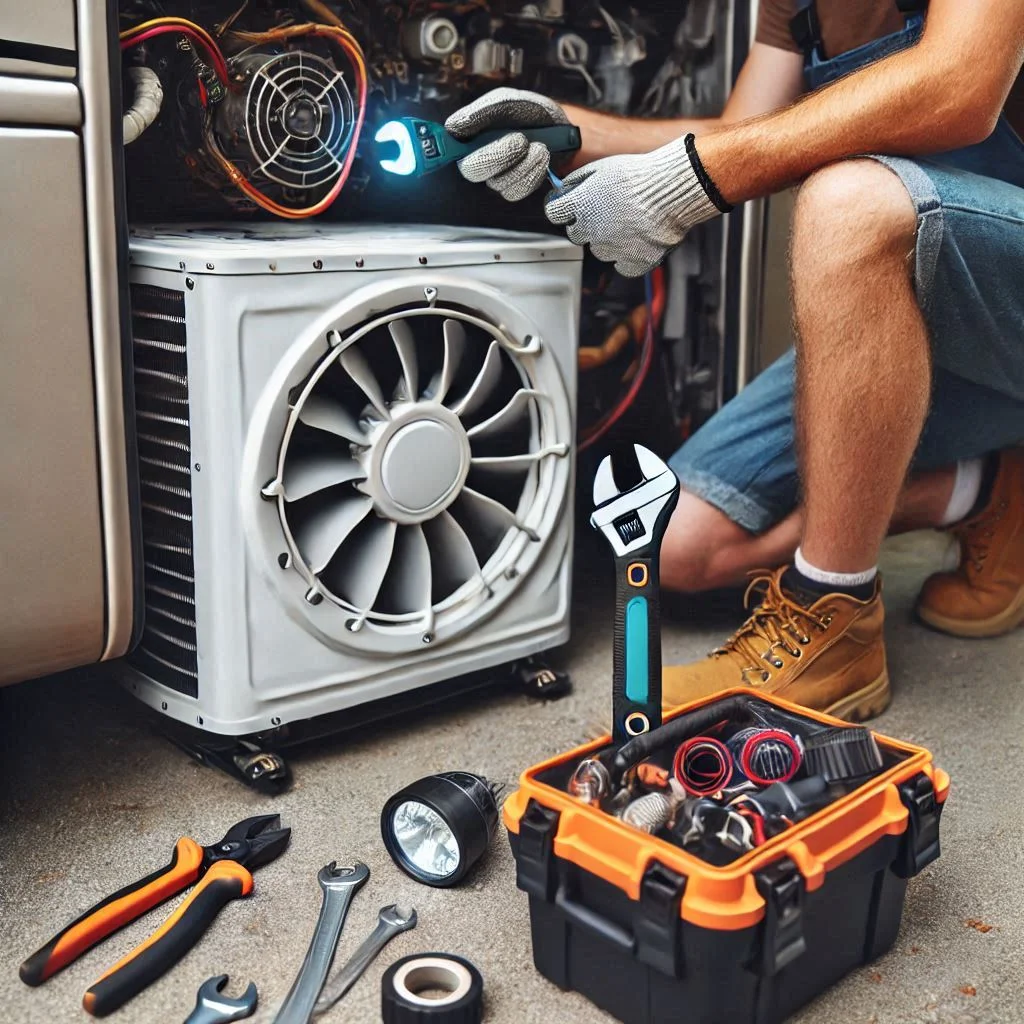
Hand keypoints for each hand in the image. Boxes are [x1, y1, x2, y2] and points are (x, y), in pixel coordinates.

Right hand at [444, 88, 568, 200]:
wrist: (560, 129)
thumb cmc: (529, 113)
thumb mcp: (508, 102)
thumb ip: (482, 112)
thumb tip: (454, 127)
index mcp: (470, 136)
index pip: (447, 146)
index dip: (446, 148)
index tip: (461, 141)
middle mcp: (478, 159)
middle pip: (471, 170)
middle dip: (497, 156)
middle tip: (520, 139)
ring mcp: (495, 176)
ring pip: (498, 183)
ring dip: (523, 164)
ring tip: (539, 146)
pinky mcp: (513, 188)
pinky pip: (515, 191)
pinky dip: (532, 173)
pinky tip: (542, 158)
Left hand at [544, 134, 727, 276]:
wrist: (672, 191)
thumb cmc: (640, 176)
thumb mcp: (601, 168)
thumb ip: (577, 181)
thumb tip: (562, 189)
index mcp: (580, 206)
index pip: (554, 213)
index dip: (565, 207)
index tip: (573, 205)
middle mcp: (590, 231)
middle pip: (577, 234)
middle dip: (588, 224)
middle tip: (609, 211)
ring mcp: (610, 250)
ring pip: (600, 250)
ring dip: (609, 240)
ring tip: (629, 222)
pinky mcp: (632, 262)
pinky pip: (622, 265)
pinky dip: (629, 256)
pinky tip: (638, 239)